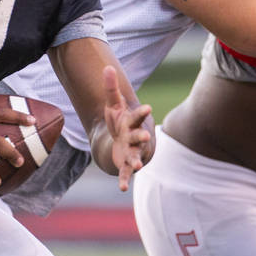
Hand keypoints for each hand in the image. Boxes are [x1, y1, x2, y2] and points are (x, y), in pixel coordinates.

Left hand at [102, 65, 152, 191]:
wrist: (128, 142)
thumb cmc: (121, 121)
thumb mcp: (114, 105)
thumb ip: (110, 88)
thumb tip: (107, 66)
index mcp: (132, 122)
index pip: (137, 116)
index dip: (142, 112)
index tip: (148, 107)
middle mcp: (134, 137)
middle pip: (139, 136)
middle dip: (142, 136)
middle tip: (146, 135)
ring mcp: (131, 152)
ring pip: (135, 157)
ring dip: (136, 162)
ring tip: (136, 167)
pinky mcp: (125, 164)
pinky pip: (124, 173)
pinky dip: (123, 180)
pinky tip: (121, 188)